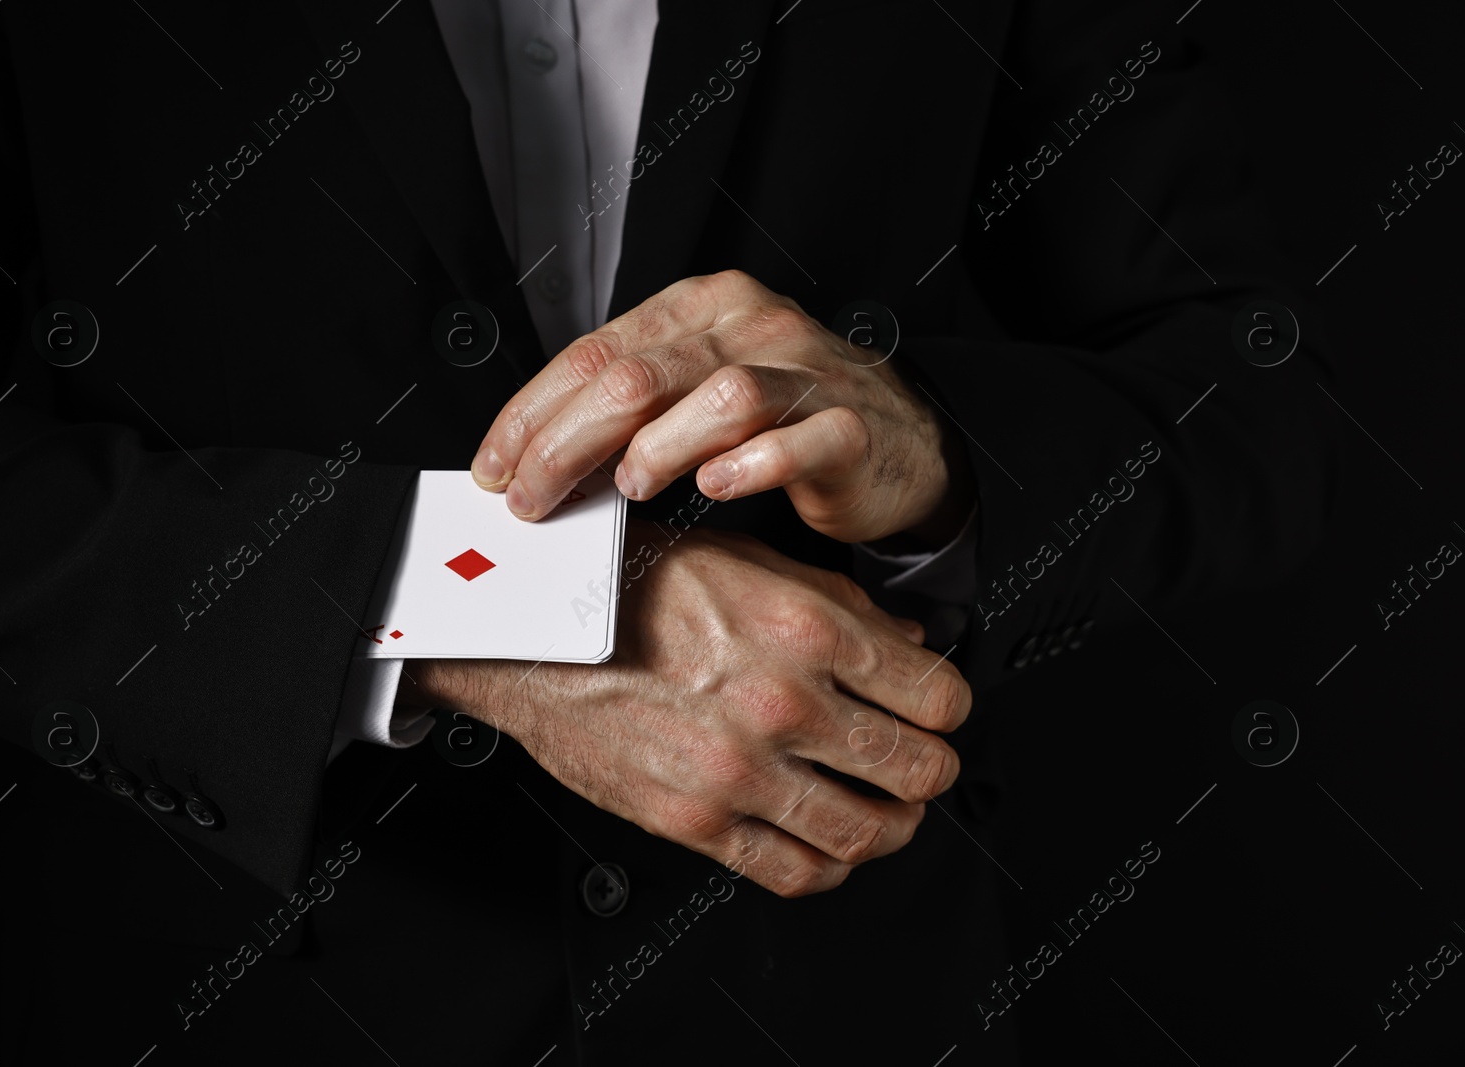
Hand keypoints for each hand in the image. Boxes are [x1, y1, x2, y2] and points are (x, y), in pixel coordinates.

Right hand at [402, 528, 970, 897]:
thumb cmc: (630, 585)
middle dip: (931, 770)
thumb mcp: (747, 561)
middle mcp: (784, 700)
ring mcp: (741, 768)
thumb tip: (907, 640)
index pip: (937, 695)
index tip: (935, 712)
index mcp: (807, 626)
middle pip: (920, 769)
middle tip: (918, 763)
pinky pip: (796, 872)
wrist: (531, 632)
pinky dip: (831, 868)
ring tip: (887, 812)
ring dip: (893, 827)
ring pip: (869, 832)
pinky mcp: (697, 821)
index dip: (948, 708)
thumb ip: (838, 605)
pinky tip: (829, 847)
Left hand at [470, 269, 973, 543]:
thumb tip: (535, 456)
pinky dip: (746, 466)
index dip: (533, 414)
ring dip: (657, 447)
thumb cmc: (787, 416)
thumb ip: (631, 407)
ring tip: (629, 488)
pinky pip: (792, 441)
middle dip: (566, 444)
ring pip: (717, 395)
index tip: (496, 468)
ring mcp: (807, 373)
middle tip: (532, 499)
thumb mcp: (698, 389)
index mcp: (703, 307)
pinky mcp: (850, 429)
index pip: (595, 351)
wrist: (903, 437)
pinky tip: (714, 489)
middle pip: (637, 376)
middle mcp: (752, 326)